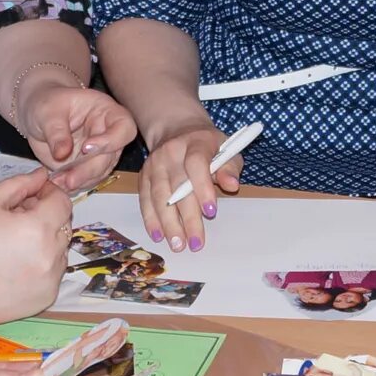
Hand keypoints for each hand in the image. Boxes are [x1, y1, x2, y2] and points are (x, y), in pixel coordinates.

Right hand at [0, 169, 69, 309]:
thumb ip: (19, 184)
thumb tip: (41, 176)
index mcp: (37, 229)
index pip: (62, 202)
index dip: (49, 194)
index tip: (35, 196)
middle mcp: (49, 257)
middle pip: (63, 225)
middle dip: (46, 216)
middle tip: (17, 220)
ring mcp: (50, 281)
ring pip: (60, 251)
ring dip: (46, 242)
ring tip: (13, 245)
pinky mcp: (45, 298)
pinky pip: (53, 274)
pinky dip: (41, 267)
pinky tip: (15, 266)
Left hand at [20, 79, 134, 191]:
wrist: (37, 113)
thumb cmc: (46, 103)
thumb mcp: (47, 111)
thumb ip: (56, 131)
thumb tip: (62, 153)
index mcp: (106, 110)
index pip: (124, 126)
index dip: (111, 140)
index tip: (85, 147)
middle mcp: (107, 132)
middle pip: (112, 156)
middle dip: (90, 169)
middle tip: (69, 178)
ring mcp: (99, 152)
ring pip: (101, 172)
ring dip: (82, 180)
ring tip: (59, 182)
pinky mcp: (87, 166)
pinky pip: (88, 179)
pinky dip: (75, 184)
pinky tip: (59, 183)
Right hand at [137, 118, 237, 248]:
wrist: (177, 130)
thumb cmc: (208, 146)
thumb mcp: (227, 149)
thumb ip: (231, 168)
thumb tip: (232, 185)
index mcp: (196, 142)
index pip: (197, 164)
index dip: (203, 188)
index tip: (211, 212)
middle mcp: (172, 151)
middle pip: (178, 186)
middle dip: (187, 217)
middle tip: (195, 243)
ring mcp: (155, 163)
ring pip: (159, 196)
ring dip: (168, 223)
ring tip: (177, 245)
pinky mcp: (143, 174)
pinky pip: (145, 199)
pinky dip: (151, 219)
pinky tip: (159, 235)